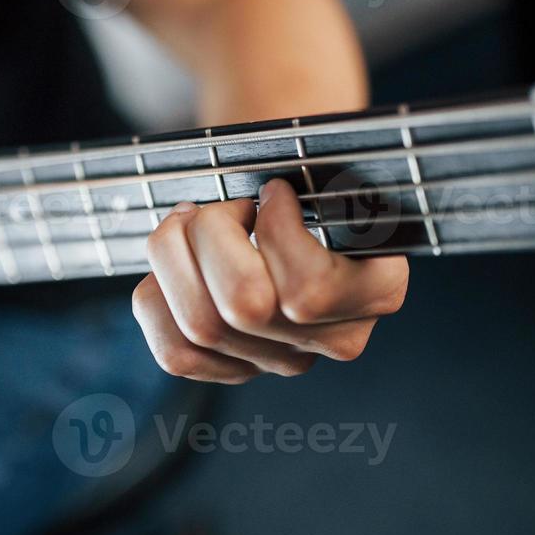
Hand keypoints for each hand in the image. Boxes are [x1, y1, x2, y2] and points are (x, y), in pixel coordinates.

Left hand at [132, 178, 408, 382]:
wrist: (294, 202)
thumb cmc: (311, 176)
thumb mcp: (330, 165)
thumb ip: (321, 177)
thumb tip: (271, 194)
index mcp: (378, 288)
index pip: (307, 291)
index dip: (275, 230)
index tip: (273, 192)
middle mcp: (336, 337)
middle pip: (245, 306)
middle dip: (214, 233)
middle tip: (224, 204)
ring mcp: (285, 360)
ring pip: (203, 328)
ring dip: (176, 258)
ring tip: (188, 223)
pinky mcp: (236, 369)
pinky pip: (176, 355)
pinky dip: (157, 300)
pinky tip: (173, 269)